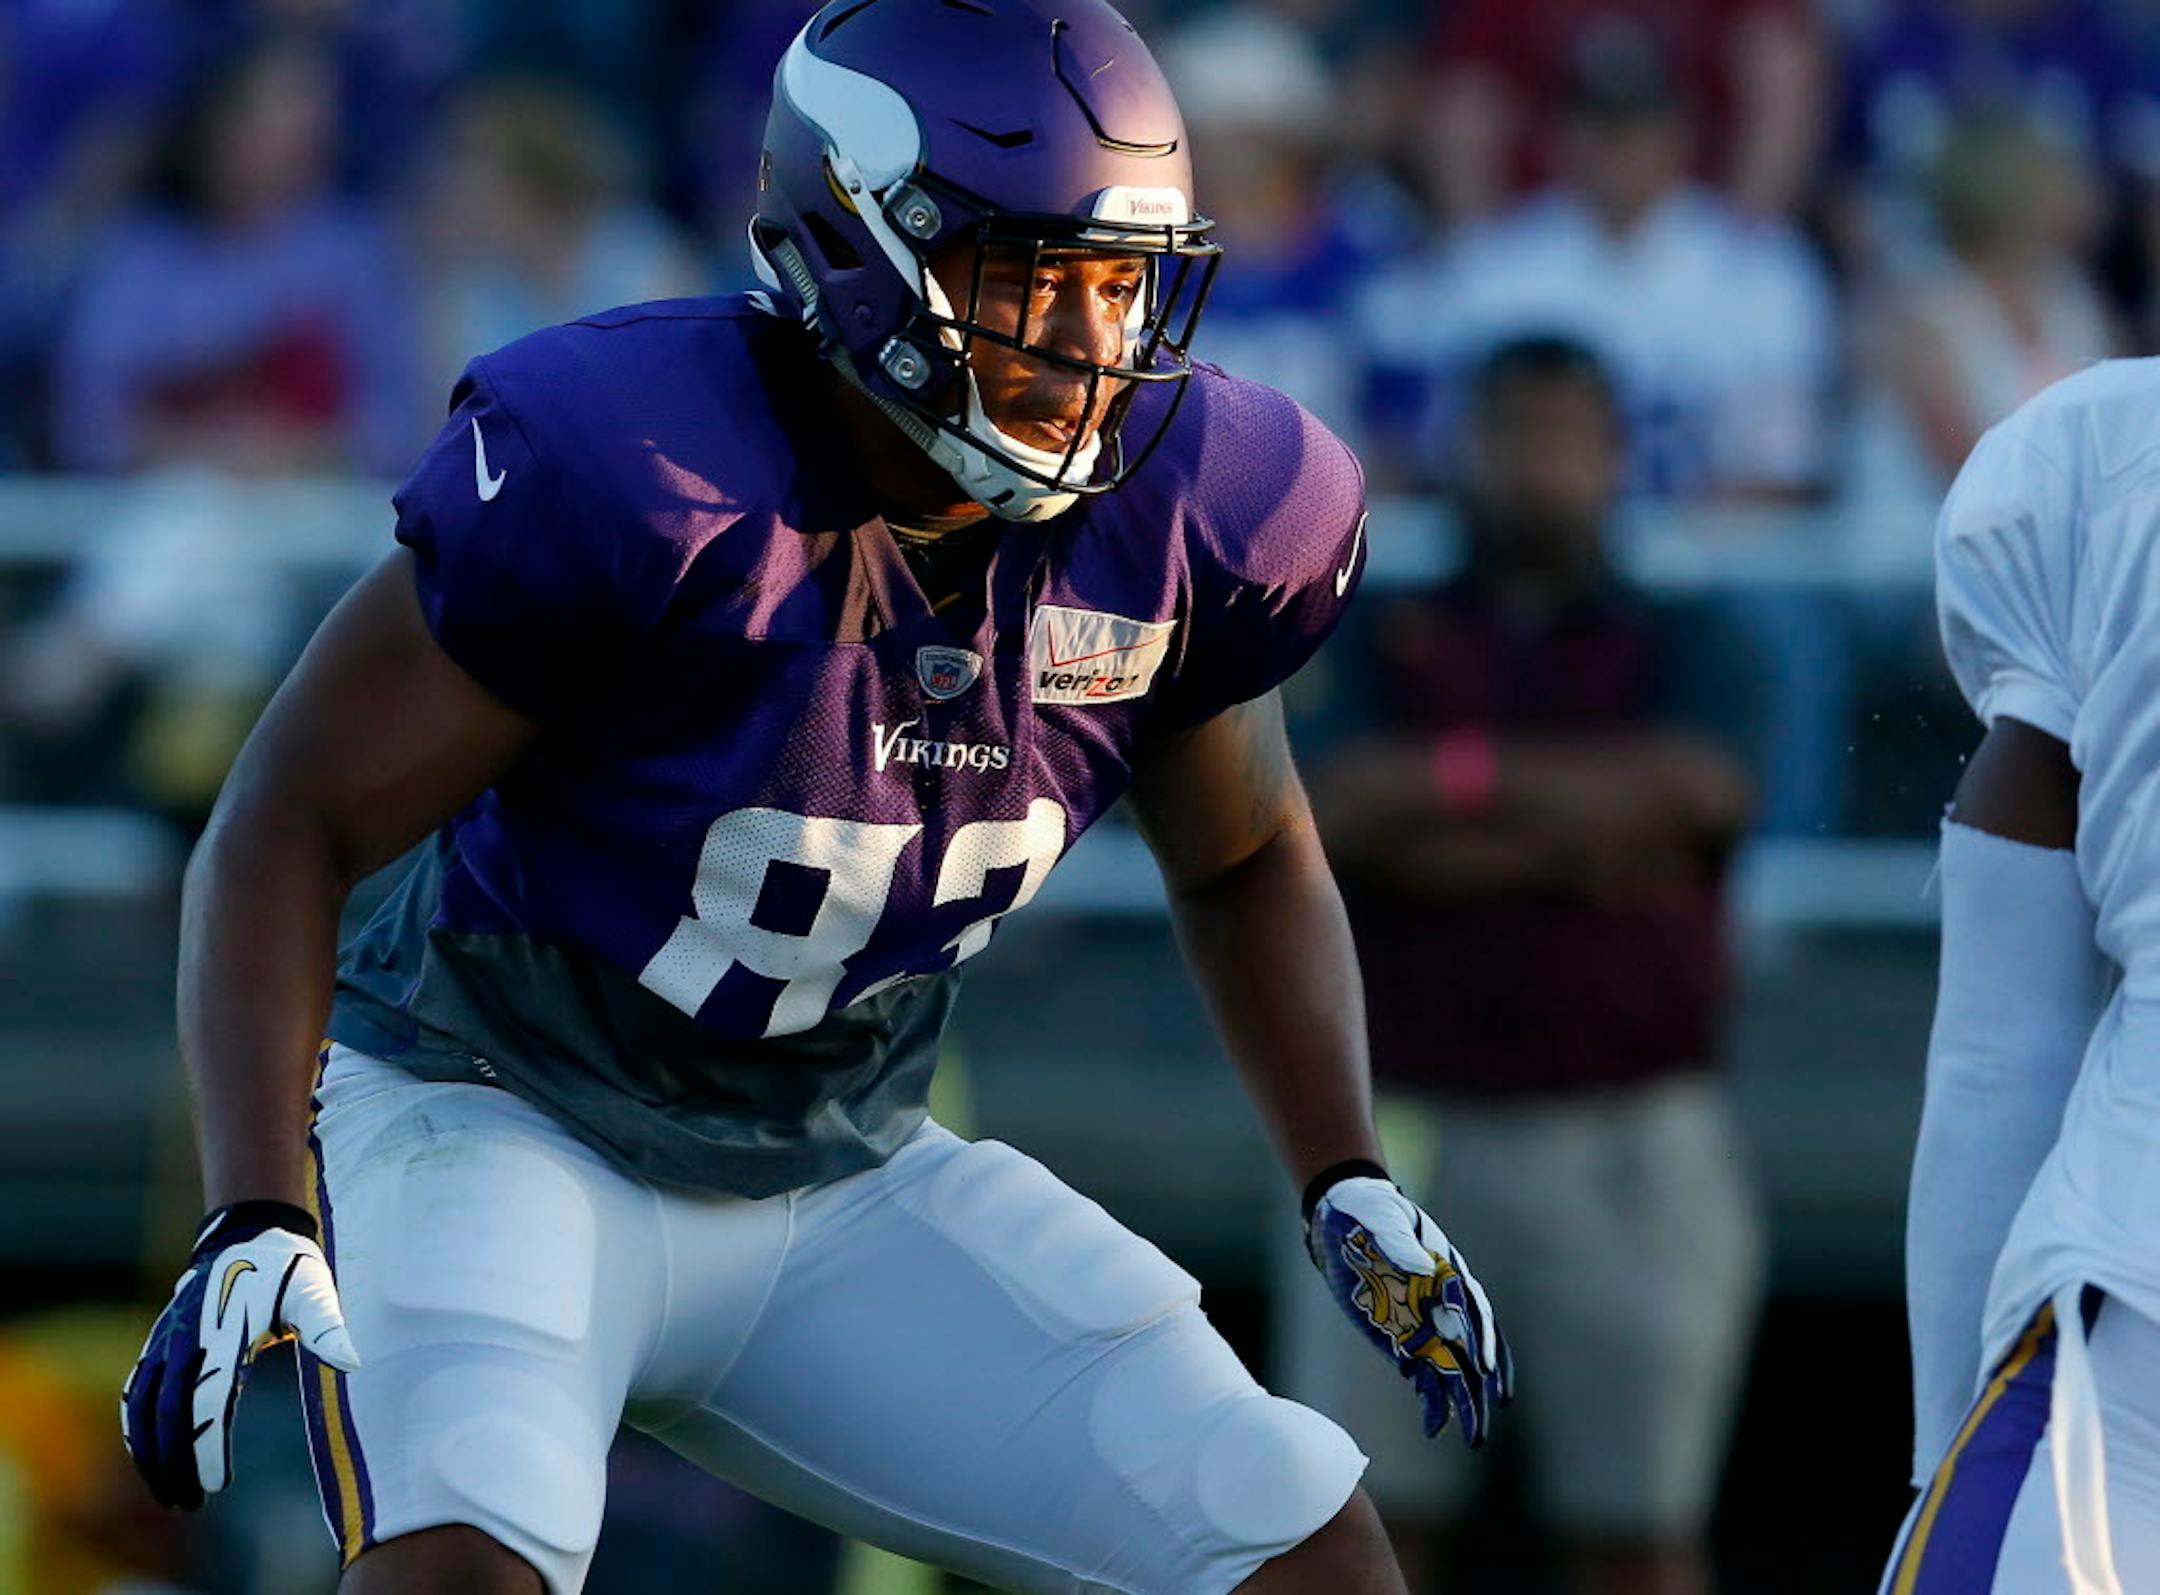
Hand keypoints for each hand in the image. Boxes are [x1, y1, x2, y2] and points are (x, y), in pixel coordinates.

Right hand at [121, 1200, 359, 1508]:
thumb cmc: (288, 1268)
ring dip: (148, 1452)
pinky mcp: (159, 1341)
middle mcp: (187, 1338)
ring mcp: (167, 1339)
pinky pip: (136, 1389)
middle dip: (173, 1462)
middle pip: (167, 1412)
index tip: (214, 1485)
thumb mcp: (315, 1291)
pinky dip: (134, 1426)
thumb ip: (329, 1328)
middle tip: (189, 1504)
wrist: (247, 1232)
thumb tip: (353, 1363)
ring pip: (142, 1406)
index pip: (208, 1400)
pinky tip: (147, 1454)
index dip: (206, 1446)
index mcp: (225, 1332)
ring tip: (168, 1492)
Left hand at [1306, 1175, 1511, 1445]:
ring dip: (1466, 1403)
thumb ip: (1400, 1242)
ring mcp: (1426, 1325)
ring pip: (1454, 1370)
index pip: (1471, 1309)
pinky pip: (1424, 1377)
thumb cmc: (1367, 1211)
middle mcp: (1445, 1303)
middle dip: (1483, 1382)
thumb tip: (1422, 1269)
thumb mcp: (1381, 1218)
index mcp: (1448, 1271)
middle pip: (1471, 1347)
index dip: (1480, 1338)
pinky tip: (1434, 1429)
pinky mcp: (1404, 1341)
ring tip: (1475, 1438)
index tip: (1485, 1366)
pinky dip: (1432, 1403)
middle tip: (1492, 1412)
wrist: (1341, 1218)